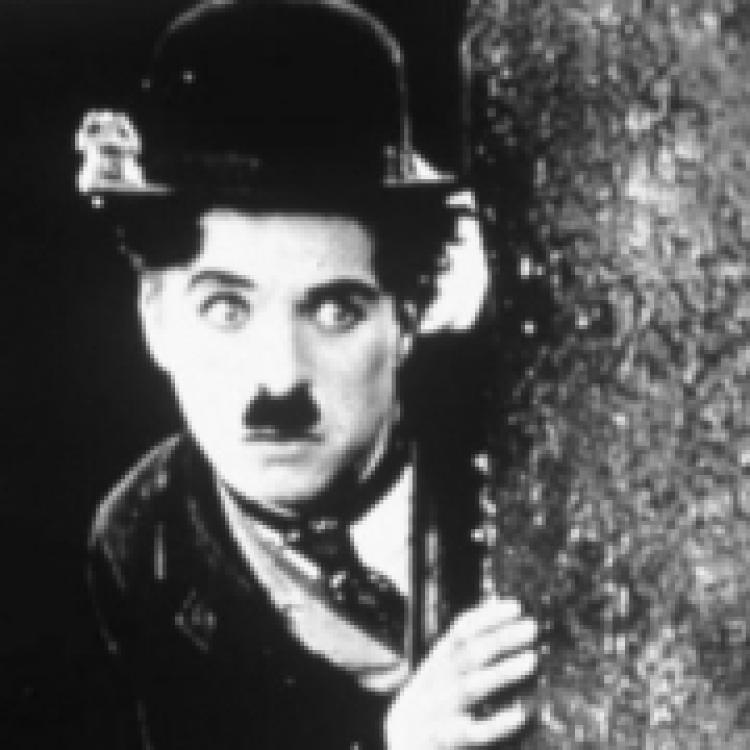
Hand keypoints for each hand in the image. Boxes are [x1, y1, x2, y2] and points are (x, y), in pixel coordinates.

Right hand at [385, 597, 537, 749]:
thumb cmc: (424, 716)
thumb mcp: (431, 681)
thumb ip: (456, 656)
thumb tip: (492, 616)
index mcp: (431, 668)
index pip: (458, 633)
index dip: (486, 617)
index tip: (515, 606)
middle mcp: (432, 686)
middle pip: (468, 656)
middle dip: (500, 639)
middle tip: (532, 628)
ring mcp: (436, 714)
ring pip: (470, 688)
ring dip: (501, 672)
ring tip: (531, 660)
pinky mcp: (442, 743)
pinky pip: (473, 733)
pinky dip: (497, 723)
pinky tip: (519, 715)